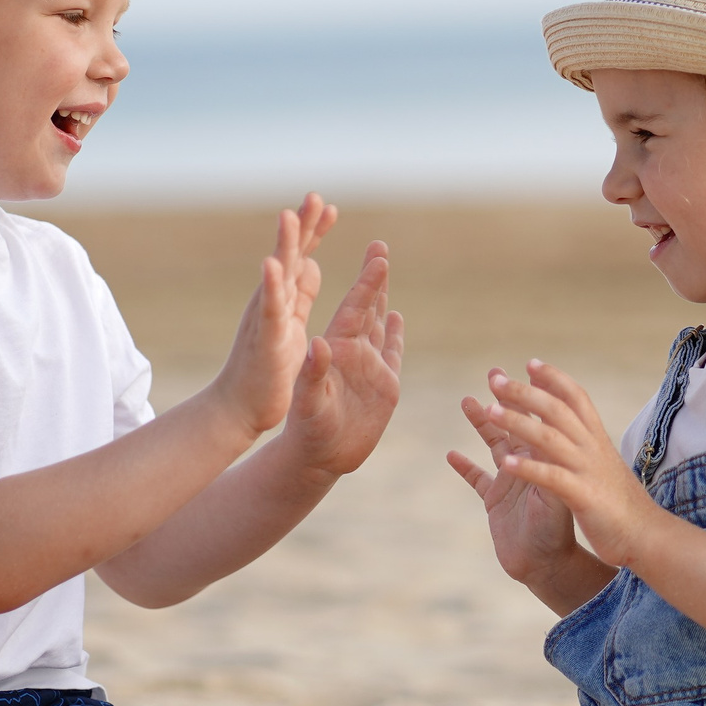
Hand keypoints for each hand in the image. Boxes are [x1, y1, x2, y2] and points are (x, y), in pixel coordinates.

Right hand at [213, 195, 334, 435]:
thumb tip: (311, 262)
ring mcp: (266, 318)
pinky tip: (272, 264)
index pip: (301, 257)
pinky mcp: (265, 339)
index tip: (329, 206)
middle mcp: (272, 301)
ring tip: (288, 216)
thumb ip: (300, 293)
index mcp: (284, 298)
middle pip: (289, 256)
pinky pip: (269, 309)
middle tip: (314, 196)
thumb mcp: (291, 323)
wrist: (241, 407)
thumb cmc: (268, 367)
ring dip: (283, 245)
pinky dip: (271, 285)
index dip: (314, 232)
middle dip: (301, 226)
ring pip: (276, 275)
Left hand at [283, 240, 405, 479]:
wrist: (318, 458)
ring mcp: (368, 367)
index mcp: (336, 350)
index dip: (366, 282)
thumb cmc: (308, 431)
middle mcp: (353, 353)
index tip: (377, 256)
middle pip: (367, 307)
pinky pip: (391, 351)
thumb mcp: (309, 400)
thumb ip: (314, 373)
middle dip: (374, 277)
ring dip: (382, 297)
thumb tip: (318, 344)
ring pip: (379, 323)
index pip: (354, 308)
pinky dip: (395, 333)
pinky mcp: (383, 386)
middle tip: (379, 246)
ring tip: (384, 268)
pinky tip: (397, 316)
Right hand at [447, 371, 584, 589]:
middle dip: (505, 398)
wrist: (548, 567)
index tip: (520, 371)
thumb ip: (543, 468)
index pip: (536, 420)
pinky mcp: (495, 502)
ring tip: (468, 401)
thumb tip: (541, 436)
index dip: (528, 396)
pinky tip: (451, 454)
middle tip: (494, 373)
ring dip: (482, 423)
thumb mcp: (552, 496)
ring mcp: (510, 482)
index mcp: (545, 459)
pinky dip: (464, 467)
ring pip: (494, 444)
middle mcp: (529, 465)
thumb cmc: (556, 532)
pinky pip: (477, 479)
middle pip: (515, 424)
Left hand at [474, 360, 668, 573]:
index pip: (576, 398)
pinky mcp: (583, 498)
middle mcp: (593, 449)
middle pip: (556, 411)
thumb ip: (591, 446)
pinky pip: (552, 479)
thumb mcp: (606, 466)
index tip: (530, 364)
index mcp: (597, 440)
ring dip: (518, 423)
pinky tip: (506, 464)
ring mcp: (588, 472)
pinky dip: (529, 469)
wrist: (648, 537)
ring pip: (549, 439)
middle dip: (523, 392)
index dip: (553, 379)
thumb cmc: (623, 504)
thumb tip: (579, 430)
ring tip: (489, 411)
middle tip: (494, 379)